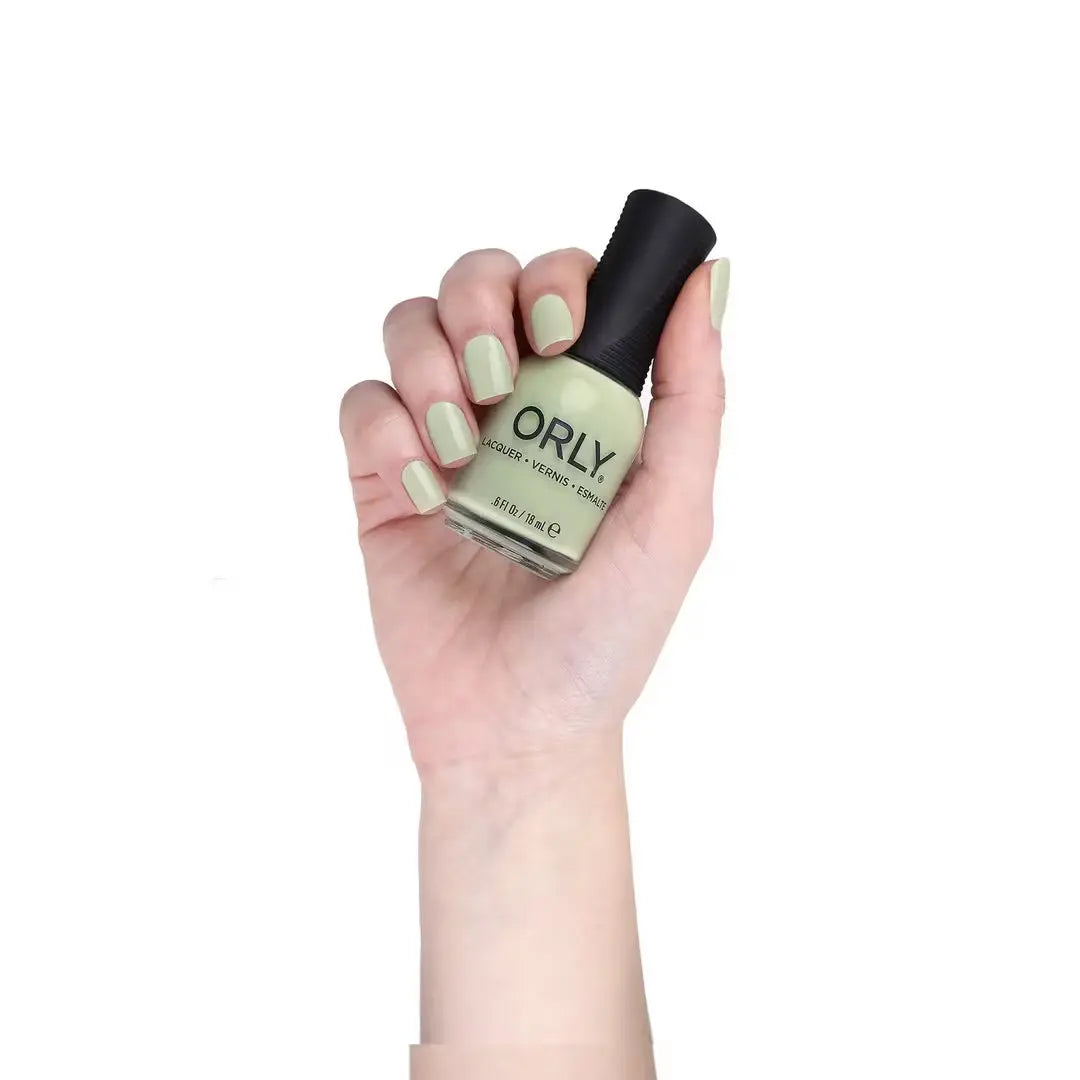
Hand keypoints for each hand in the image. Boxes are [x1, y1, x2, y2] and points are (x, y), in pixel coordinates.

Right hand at [339, 248, 727, 774]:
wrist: (520, 725)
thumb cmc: (607, 634)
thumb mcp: (674, 517)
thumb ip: (694, 399)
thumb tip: (707, 279)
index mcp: (583, 407)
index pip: (561, 289)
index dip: (554, 279)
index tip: (562, 333)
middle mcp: (511, 411)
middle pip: (475, 283)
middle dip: (478, 300)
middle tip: (496, 375)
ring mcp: (442, 441)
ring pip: (410, 327)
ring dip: (429, 365)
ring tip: (460, 449)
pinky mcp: (382, 481)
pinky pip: (361, 405)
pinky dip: (386, 432)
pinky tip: (425, 494)